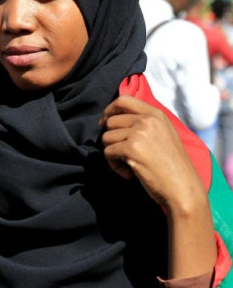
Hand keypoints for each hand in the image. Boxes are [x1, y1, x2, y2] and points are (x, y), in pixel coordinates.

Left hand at [100, 95, 205, 210]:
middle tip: (123, 154)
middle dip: (111, 139)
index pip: (124, 100)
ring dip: (113, 154)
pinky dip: (114, 166)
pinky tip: (129, 173)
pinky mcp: (131, 149)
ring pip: (106, 138)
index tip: (104, 122)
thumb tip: (113, 119)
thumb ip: (144, 123)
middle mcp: (147, 120)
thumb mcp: (163, 134)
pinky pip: (108, 153)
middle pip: (110, 121)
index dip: (109, 110)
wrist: (182, 187)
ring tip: (129, 165)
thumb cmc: (172, 166)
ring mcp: (139, 133)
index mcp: (156, 114)